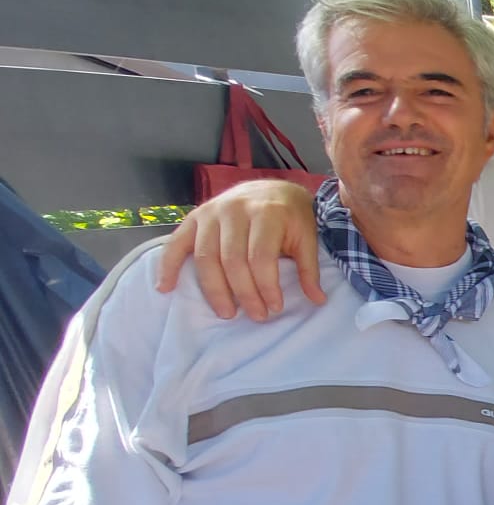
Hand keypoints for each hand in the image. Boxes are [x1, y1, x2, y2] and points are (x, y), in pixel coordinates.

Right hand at [155, 180, 322, 320]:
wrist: (273, 188)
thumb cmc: (291, 217)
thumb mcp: (306, 238)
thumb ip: (309, 269)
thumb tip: (317, 300)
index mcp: (266, 213)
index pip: (261, 258)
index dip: (266, 287)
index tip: (275, 307)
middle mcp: (235, 210)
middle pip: (232, 260)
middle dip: (244, 293)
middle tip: (256, 316)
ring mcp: (211, 212)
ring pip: (206, 257)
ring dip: (214, 290)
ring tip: (227, 312)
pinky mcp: (195, 217)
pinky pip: (175, 243)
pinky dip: (168, 266)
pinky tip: (165, 288)